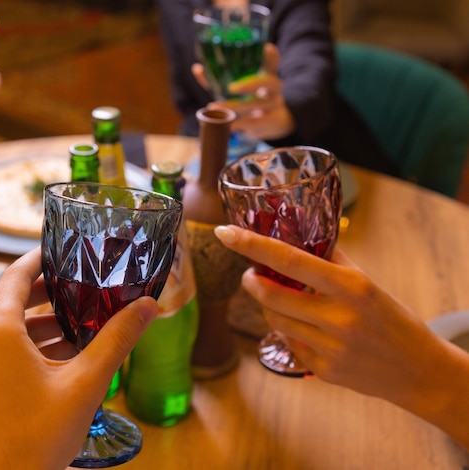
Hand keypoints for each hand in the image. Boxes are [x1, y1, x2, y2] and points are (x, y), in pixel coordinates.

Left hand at [0, 247, 158, 469]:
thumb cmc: (38, 434)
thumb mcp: (86, 382)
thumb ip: (118, 339)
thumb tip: (149, 306)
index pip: (16, 272)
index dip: (41, 256)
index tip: (66, 247)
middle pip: (12, 296)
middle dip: (48, 289)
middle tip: (83, 282)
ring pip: (8, 324)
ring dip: (42, 320)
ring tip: (81, 320)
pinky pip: (2, 346)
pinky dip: (31, 342)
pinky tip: (65, 354)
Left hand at [192, 43, 294, 140]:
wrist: (269, 123)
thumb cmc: (248, 100)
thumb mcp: (234, 90)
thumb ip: (216, 80)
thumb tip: (197, 68)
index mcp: (266, 75)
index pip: (272, 62)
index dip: (271, 55)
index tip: (266, 48)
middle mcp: (273, 89)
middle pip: (269, 82)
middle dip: (250, 84)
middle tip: (231, 89)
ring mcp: (273, 106)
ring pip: (258, 105)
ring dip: (235, 106)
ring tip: (214, 107)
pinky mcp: (270, 122)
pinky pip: (255, 122)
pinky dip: (240, 124)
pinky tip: (228, 125)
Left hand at [213, 225, 459, 400]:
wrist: (417, 370)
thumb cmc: (391, 318)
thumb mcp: (367, 282)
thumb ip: (330, 260)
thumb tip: (296, 235)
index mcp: (350, 286)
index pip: (289, 260)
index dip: (252, 245)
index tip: (225, 233)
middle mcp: (338, 317)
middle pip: (271, 294)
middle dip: (252, 281)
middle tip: (251, 274)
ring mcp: (329, 347)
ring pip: (274, 319)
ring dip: (268, 305)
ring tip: (281, 299)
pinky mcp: (322, 369)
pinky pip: (288, 342)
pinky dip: (287, 329)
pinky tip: (303, 326)